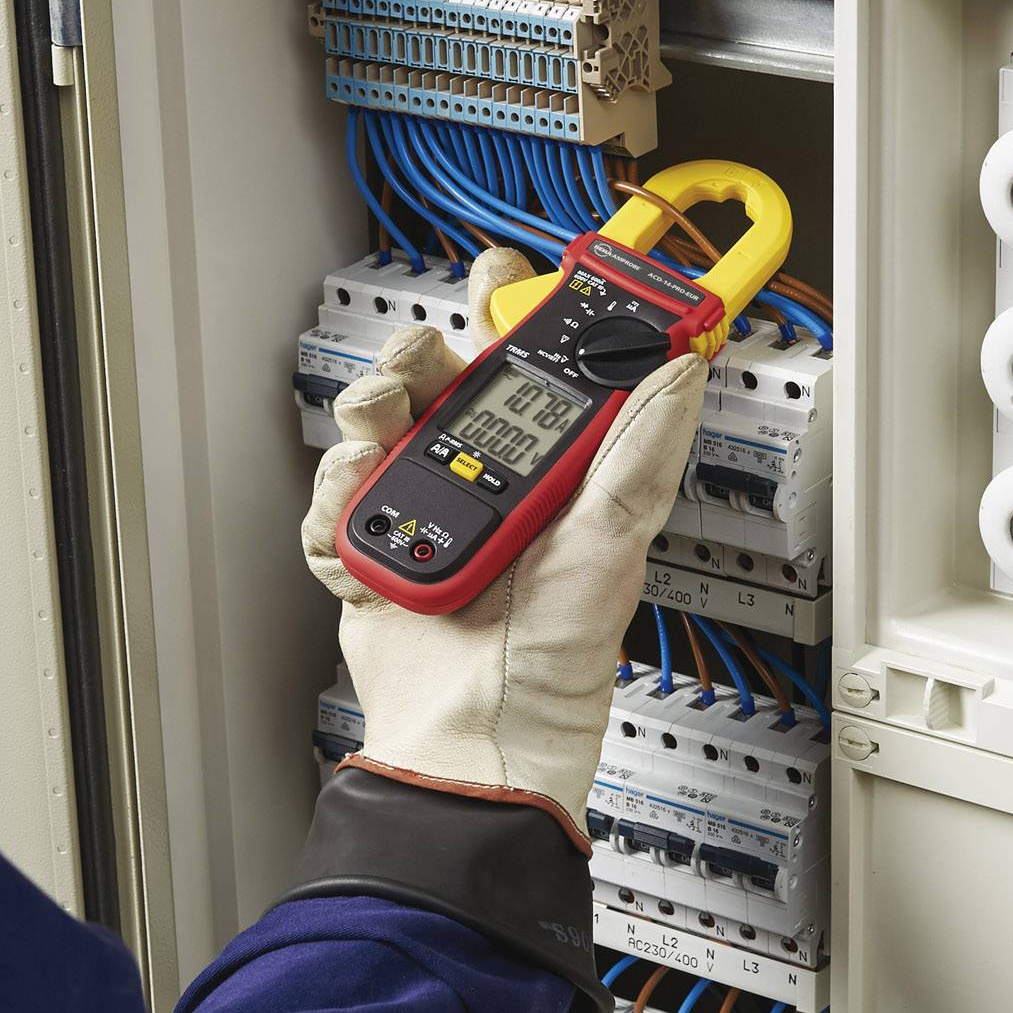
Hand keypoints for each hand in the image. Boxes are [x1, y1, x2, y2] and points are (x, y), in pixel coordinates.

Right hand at [302, 247, 704, 850]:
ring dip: (369, 420)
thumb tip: (682, 371)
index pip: (526, 362)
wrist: (477, 735)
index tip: (504, 276)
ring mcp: (415, 512)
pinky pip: (330, 498)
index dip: (513, 309)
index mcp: (542, 467)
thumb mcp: (616, 540)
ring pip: (371, 422)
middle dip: (419, 358)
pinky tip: (363, 525)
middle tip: (426, 371)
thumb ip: (639, 450)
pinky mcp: (364, 549)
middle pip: (432, 376)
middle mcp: (476, 480)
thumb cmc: (556, 659)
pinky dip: (337, 504)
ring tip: (384, 448)